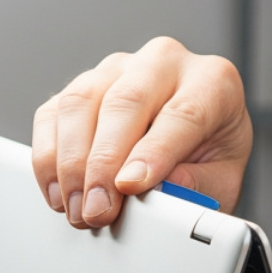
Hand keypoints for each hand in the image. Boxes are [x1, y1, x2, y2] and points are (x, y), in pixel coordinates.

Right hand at [32, 37, 252, 227]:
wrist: (196, 142)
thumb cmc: (210, 156)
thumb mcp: (222, 181)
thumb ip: (198, 185)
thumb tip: (159, 190)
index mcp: (213, 81)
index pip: (183, 112)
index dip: (154, 152)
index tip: (131, 187)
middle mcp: (164, 63)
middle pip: (125, 102)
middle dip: (104, 163)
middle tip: (98, 209)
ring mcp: (118, 68)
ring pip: (81, 102)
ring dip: (71, 162)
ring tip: (77, 208)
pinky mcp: (83, 85)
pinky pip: (53, 113)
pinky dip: (49, 156)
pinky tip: (59, 191)